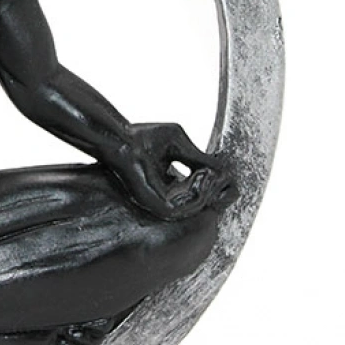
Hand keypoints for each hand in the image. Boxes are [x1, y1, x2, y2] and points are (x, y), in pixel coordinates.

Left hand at [111, 123, 234, 220]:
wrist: (120, 139)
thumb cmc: (143, 138)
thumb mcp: (179, 145)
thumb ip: (199, 158)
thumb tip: (224, 170)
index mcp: (172, 188)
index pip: (205, 195)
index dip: (221, 184)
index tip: (224, 170)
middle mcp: (169, 200)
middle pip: (208, 203)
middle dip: (218, 185)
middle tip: (216, 169)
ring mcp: (164, 205)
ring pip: (201, 204)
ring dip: (210, 185)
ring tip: (206, 169)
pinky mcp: (160, 206)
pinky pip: (190, 205)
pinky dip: (200, 189)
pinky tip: (199, 173)